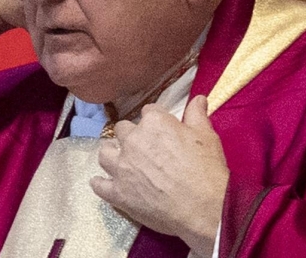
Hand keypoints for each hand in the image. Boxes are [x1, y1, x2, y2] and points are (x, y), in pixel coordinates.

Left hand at [90, 96, 228, 256]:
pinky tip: (103, 183)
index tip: (161, 130)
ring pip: (105, 153)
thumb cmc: (206, 170)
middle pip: (123, 129)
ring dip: (111, 154)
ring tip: (119, 160)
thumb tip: (198, 99)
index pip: (149, 112)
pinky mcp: (118, 192)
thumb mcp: (207, 136)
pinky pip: (99, 185)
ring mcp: (122, 167)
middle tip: (143, 147)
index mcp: (154, 123)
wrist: (202, 207)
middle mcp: (133, 141)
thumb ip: (197, 114)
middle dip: (131, 135)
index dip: (156, 121)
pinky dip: (100, 184)